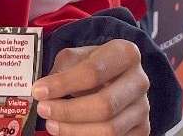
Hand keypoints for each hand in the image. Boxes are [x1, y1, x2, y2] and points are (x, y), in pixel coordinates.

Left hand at [33, 40, 148, 135]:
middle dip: (68, 111)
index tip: (38, 91)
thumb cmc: (92, 66)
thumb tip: (43, 91)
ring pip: (109, 129)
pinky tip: (69, 132)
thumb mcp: (76, 57)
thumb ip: (61, 71)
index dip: (63, 84)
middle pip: (104, 105)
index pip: (93, 72)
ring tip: (52, 124)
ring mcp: (143, 108)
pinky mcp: (142, 130)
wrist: (115, 78)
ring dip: (74, 130)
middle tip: (43, 110)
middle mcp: (140, 81)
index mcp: (126, 54)